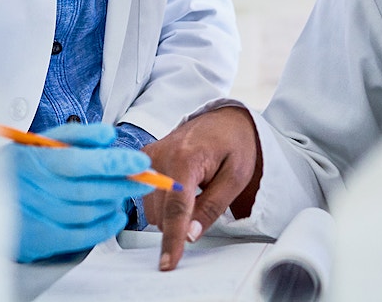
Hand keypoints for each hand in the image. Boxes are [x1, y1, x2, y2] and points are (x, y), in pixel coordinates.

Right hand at [2, 122, 153, 262]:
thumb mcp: (42, 140)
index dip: (115, 163)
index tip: (139, 162)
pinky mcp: (40, 238)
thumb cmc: (20, 164)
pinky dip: (103, 228)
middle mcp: (39, 188)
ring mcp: (39, 215)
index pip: (83, 161)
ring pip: (87, 213)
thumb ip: (78, 135)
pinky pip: (79, 237)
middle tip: (145, 179)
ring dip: (113, 203)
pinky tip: (115, 217)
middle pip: (90, 189)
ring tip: (127, 193)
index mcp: (39, 159)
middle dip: (123, 184)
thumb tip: (108, 135)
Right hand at [142, 106, 261, 270]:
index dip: (173, 238)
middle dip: (182, 220)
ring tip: (195, 188)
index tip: (168, 262)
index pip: (176, 207)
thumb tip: (190, 234)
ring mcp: (150, 154)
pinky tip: (181, 186)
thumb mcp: (236, 177)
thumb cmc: (233, 143)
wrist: (224, 118)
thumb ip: (212, 206)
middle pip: (162, 211)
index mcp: (186, 158)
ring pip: (152, 207)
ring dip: (172, 211)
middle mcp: (162, 154)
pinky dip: (163, 200)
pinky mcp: (145, 156)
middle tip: (206, 198)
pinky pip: (147, 193)